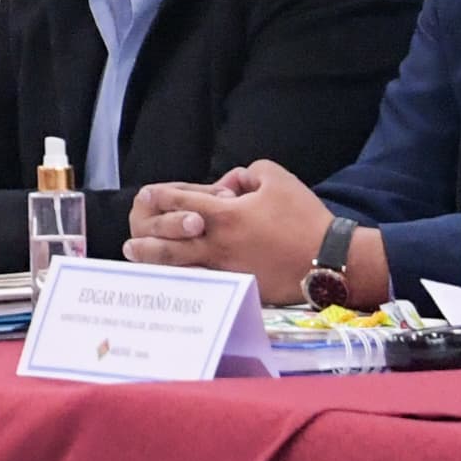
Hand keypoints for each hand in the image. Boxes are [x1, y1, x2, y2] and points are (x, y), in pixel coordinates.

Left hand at [124, 162, 337, 304]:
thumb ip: (245, 174)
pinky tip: (172, 281)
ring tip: (137, 259)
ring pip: (182, 265)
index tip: (145, 195)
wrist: (330, 259)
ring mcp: (228, 268)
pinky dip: (184, 280)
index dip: (162, 197)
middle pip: (172, 240)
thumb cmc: (304, 216)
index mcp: (226, 214)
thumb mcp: (276, 178)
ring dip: (156, 261)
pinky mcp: (240, 286)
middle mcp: (219, 243)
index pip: (183, 203)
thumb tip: (227, 184)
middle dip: (149, 238)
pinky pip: (204, 283)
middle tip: (130, 240)